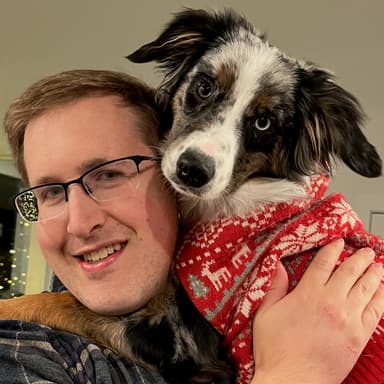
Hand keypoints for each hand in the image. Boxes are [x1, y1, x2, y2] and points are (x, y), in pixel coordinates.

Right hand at [251, 239, 383, 383]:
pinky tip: (382, 290)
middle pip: (349, 272)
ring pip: (365, 289)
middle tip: (366, 251)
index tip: (339, 242)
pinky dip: (380, 298)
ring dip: (373, 274)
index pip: (324, 263)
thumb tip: (277, 266)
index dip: (332, 249)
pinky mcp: (358, 336)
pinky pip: (375, 312)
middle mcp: (331, 302)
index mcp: (308, 294)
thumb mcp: (266, 313)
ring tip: (378, 265)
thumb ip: (275, 287)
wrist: (292, 380)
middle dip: (359, 258)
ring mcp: (348, 319)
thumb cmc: (275, 348)